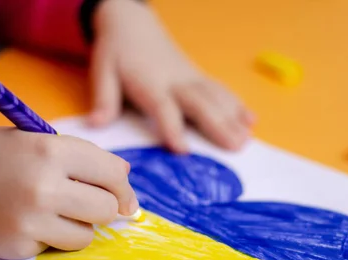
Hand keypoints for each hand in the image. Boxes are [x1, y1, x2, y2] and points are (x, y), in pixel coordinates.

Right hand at [0, 128, 136, 259]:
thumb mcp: (35, 140)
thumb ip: (82, 157)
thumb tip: (124, 178)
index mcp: (50, 150)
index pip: (112, 175)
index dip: (123, 187)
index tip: (126, 199)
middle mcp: (43, 187)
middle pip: (107, 210)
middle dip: (105, 208)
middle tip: (90, 204)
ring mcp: (30, 221)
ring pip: (86, 236)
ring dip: (78, 226)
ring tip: (51, 209)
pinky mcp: (18, 247)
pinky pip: (56, 247)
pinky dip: (50, 237)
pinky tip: (25, 220)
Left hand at [87, 0, 254, 152]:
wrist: (132, 23)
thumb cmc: (116, 52)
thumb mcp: (102, 71)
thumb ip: (104, 99)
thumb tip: (96, 124)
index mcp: (149, 83)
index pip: (163, 107)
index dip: (172, 127)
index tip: (183, 149)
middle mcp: (175, 81)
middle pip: (200, 103)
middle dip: (218, 125)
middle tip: (236, 147)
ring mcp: (190, 78)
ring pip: (216, 97)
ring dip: (233, 118)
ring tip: (247, 140)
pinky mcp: (198, 76)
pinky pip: (221, 90)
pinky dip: (237, 104)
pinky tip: (251, 119)